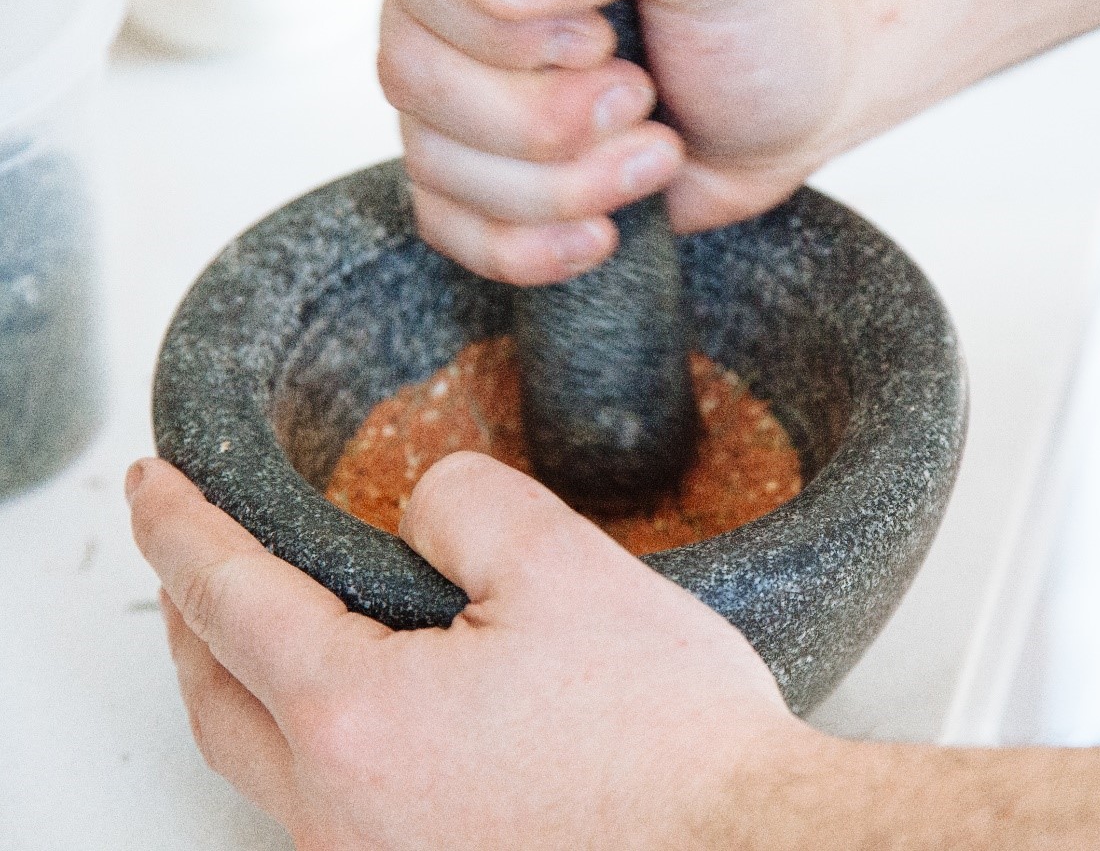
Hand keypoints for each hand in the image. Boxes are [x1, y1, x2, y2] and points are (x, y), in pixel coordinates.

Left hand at [127, 453, 807, 849]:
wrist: (745, 848)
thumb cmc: (669, 737)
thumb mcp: (564, 565)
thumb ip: (464, 503)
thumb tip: (420, 510)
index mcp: (355, 718)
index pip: (225, 596)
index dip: (180, 523)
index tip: (155, 483)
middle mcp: (340, 811)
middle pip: (213, 694)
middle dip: (188, 608)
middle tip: (192, 545)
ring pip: (260, 759)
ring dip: (243, 679)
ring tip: (267, 620)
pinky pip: (322, 802)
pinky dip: (306, 734)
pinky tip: (365, 703)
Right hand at [372, 0, 888, 284]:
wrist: (804, 100)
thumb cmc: (762, 8)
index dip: (494, 28)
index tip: (600, 39)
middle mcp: (454, 10)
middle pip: (410, 76)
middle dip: (542, 117)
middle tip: (641, 98)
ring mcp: (461, 101)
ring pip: (434, 162)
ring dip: (560, 186)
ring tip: (656, 155)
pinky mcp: (483, 184)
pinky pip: (449, 231)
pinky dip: (531, 248)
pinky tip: (606, 234)